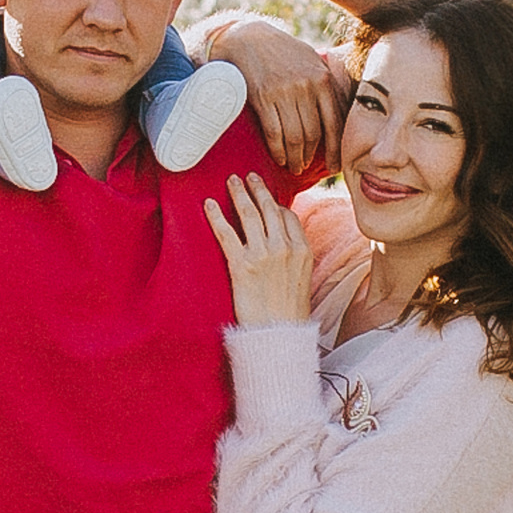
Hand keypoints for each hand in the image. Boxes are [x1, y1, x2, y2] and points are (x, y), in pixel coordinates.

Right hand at [199, 14, 345, 172]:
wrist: (250, 39)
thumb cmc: (284, 52)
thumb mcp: (313, 62)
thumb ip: (328, 86)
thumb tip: (341, 113)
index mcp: (323, 80)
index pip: (334, 123)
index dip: (335, 149)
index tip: (334, 165)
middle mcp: (307, 87)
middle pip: (313, 134)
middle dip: (310, 156)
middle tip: (306, 168)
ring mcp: (284, 93)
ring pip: (294, 137)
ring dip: (294, 157)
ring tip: (294, 167)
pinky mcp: (263, 98)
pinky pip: (274, 132)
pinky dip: (277, 149)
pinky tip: (279, 157)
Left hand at [205, 171, 317, 325]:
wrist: (278, 336)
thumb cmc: (288, 314)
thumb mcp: (302, 281)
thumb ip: (294, 258)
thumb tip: (283, 243)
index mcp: (302, 251)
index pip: (288, 216)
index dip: (275, 204)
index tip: (266, 198)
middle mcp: (284, 248)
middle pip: (269, 209)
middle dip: (257, 189)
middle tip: (247, 177)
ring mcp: (263, 256)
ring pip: (249, 215)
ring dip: (239, 194)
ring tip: (231, 182)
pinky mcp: (242, 266)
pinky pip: (227, 234)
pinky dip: (217, 216)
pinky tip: (209, 204)